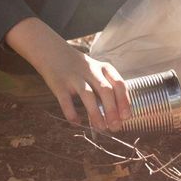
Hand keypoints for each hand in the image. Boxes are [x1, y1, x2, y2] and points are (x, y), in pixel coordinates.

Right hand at [5, 18, 130, 131]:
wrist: (53, 52)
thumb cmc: (81, 68)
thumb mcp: (97, 72)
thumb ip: (107, 89)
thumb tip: (118, 116)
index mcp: (104, 68)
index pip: (119, 84)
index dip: (124, 101)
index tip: (126, 117)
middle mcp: (91, 71)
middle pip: (105, 90)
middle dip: (112, 110)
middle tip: (115, 127)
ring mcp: (75, 77)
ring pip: (88, 96)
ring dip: (95, 114)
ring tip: (100, 128)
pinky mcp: (59, 84)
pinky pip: (66, 101)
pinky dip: (71, 113)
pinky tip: (76, 123)